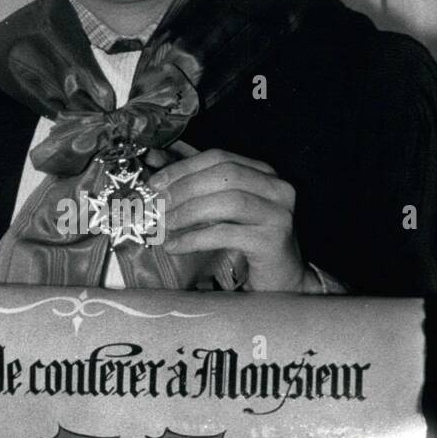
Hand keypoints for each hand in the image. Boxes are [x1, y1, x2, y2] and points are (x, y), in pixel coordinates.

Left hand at [149, 147, 314, 292]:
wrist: (281, 279)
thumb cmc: (248, 241)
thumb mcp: (223, 209)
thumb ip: (197, 186)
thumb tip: (155, 165)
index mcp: (265, 173)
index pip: (220, 157)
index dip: (184, 167)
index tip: (155, 181)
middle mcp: (278, 188)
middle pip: (225, 175)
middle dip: (185, 187)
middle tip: (159, 203)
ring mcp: (278, 214)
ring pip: (228, 202)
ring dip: (190, 211)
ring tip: (166, 224)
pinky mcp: (273, 241)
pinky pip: (226, 234)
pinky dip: (195, 238)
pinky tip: (175, 246)